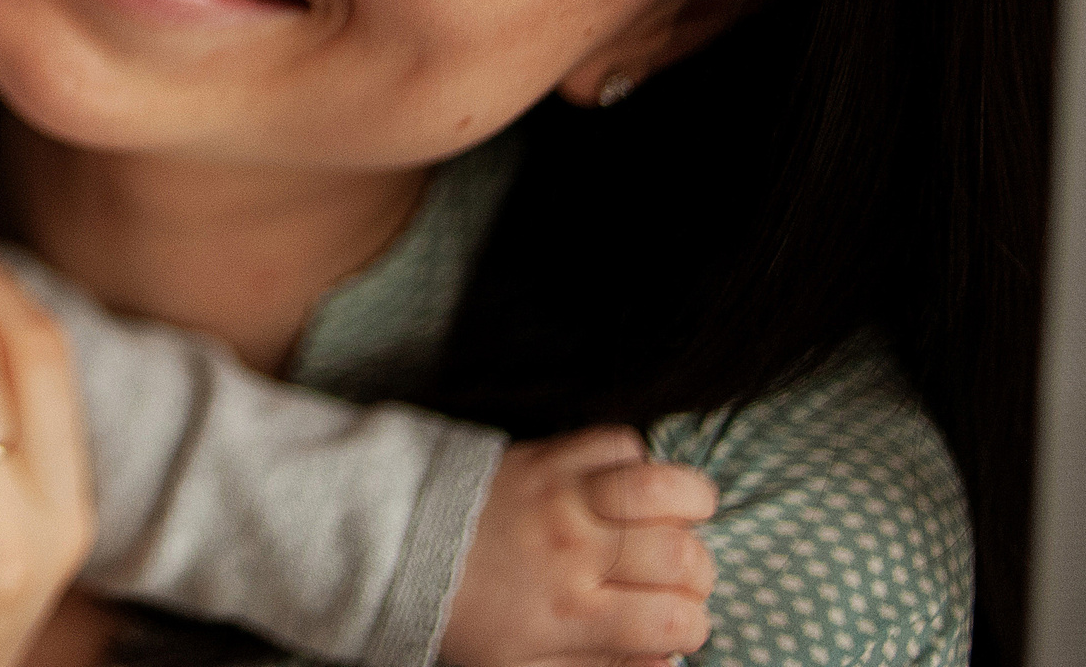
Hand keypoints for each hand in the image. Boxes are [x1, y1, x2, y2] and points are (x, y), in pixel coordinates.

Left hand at [440, 426, 716, 666]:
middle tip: (673, 577)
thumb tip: (665, 663)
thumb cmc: (458, 612)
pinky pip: (618, 441)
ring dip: (688, 505)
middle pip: (684, 556)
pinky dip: (635, 459)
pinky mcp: (547, 453)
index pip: (676, 620)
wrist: (388, 543)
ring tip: (675, 521)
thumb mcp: (522, 665)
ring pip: (665, 488)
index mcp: (572, 612)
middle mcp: (575, 551)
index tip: (672, 621)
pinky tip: (623, 485)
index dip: (690, 626)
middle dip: (697, 573)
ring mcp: (564, 495)